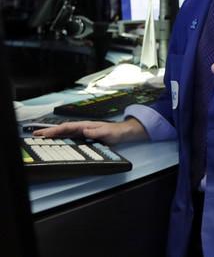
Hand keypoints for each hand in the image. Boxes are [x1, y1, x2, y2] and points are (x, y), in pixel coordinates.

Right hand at [32, 117, 147, 144]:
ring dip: (53, 135)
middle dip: (49, 131)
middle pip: (63, 129)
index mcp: (85, 125)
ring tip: (41, 137)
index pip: (67, 127)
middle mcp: (82, 128)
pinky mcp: (84, 137)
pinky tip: (55, 141)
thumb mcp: (106, 132)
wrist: (122, 133)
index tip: (46, 133)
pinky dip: (60, 138)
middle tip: (36, 135)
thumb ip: (95, 132)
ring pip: (64, 133)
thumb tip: (84, 131)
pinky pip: (69, 137)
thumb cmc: (115, 131)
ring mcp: (82, 132)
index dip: (56, 130)